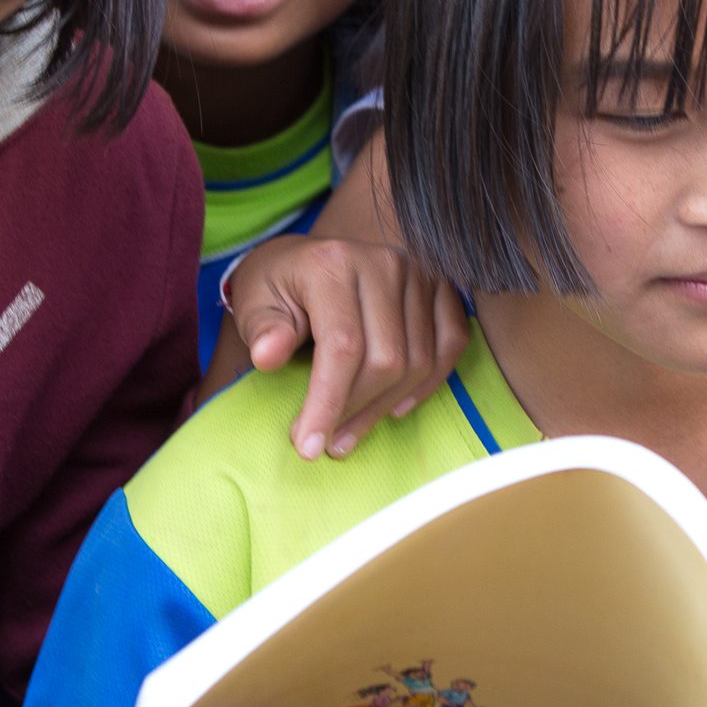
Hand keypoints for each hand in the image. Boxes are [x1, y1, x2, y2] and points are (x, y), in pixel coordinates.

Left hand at [222, 236, 468, 458]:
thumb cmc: (277, 287)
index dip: (328, 402)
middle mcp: (383, 262)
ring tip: (351, 433)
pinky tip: (397, 408)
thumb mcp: (254, 302)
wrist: (306, 258)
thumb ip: (262, 328)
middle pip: (386, 359)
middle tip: (328, 443)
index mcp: (332, 264)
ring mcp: (418, 272)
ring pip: (419, 360)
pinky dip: (430, 383)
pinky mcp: (441, 286)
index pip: (342, 346)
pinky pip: (451, 344)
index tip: (309, 448)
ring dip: (386, 407)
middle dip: (356, 412)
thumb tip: (268, 356)